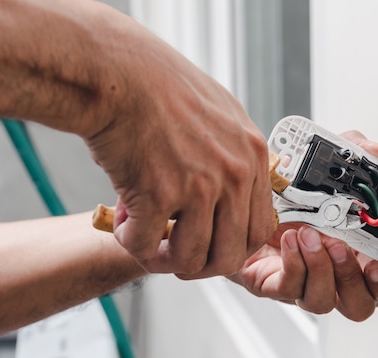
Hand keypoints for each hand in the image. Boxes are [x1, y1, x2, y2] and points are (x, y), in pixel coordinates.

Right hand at [83, 16, 274, 276]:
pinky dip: (129, 241)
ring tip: (142, 236)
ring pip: (190, 260)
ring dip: (162, 258)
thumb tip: (237, 190)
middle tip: (174, 254)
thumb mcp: (222, 114)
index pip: (260, 231)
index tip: (209, 246)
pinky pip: (144, 245)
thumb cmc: (162, 87)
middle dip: (200, 265)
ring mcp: (200, 186)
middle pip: (230, 256)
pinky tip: (121, 221)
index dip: (232, 248)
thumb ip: (236, 155)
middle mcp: (233, 175)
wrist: (118, 71)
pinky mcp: (159, 193)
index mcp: (253, 158)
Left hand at [228, 131, 377, 320]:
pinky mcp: (270, 283)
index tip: (375, 262)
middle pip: (356, 305)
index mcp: (351, 253)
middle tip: (338, 247)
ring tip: (308, 235)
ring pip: (321, 301)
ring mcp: (300, 282)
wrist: (239, 194)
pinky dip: (293, 265)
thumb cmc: (287, 188)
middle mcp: (329, 275)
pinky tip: (291, 240)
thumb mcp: (326, 164)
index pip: (376, 284)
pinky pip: (287, 289)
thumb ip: (356, 155)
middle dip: (350, 278)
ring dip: (319, 269)